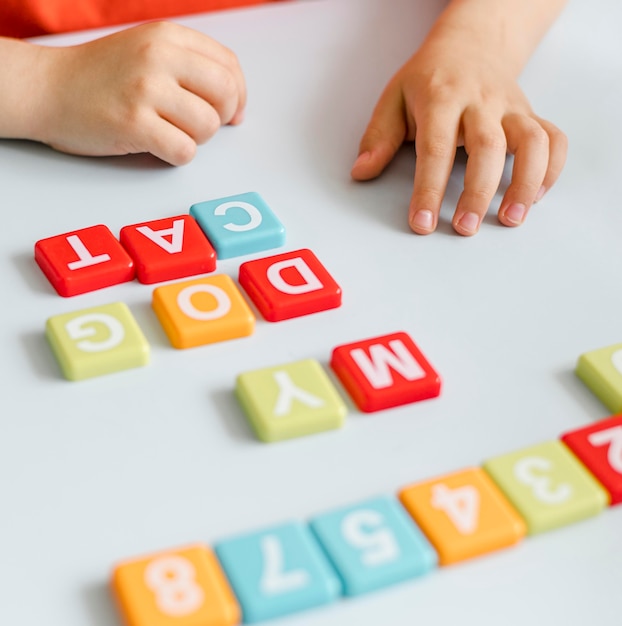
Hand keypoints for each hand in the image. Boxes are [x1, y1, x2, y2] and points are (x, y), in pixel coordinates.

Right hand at [31, 22, 245, 164]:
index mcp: (167, 36)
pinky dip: (178, 156)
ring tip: (170, 131)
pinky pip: (184, 151)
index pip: (229, 65)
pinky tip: (159, 146)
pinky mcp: (134, 123)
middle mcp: (159, 56)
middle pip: (225, 94)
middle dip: (221, 118)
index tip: (231, 112)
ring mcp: (145, 89)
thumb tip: (236, 105)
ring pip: (207, 126)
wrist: (48, 88)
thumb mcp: (148, 50)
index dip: (238, 95)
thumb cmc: (101, 76)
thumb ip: (190, 66)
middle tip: (200, 125)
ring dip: (195, 138)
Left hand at [351, 35, 566, 235]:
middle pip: (487, 148)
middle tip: (464, 228)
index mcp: (441, 98)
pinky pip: (554, 139)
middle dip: (477, 192)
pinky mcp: (530, 114)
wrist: (470, 44)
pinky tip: (536, 196)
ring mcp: (511, 107)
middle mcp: (481, 102)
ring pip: (532, 142)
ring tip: (510, 219)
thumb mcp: (394, 98)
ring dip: (526, 183)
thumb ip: (379, 137)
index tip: (421, 223)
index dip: (428, 190)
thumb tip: (361, 173)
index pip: (435, 149)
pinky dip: (552, 169)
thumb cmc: (429, 79)